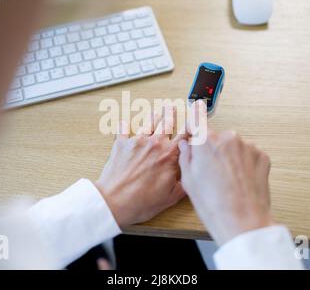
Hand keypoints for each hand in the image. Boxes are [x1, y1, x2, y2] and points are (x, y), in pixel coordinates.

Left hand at [95, 109, 185, 227]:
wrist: (114, 202)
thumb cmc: (140, 202)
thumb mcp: (170, 197)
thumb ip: (184, 184)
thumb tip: (191, 178)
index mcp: (169, 156)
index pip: (185, 136)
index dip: (192, 126)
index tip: (195, 119)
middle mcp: (154, 144)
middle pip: (166, 123)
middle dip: (171, 114)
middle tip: (172, 107)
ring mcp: (137, 142)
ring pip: (148, 123)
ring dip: (154, 116)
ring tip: (156, 111)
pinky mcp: (121, 144)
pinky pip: (122, 130)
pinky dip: (123, 125)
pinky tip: (123, 121)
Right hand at [178, 112, 273, 244]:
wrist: (242, 221)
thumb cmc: (214, 205)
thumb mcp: (189, 180)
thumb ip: (186, 155)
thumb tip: (187, 145)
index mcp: (206, 142)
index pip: (198, 118)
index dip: (195, 115)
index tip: (196, 107)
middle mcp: (228, 138)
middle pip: (217, 137)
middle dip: (213, 149)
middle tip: (211, 172)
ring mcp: (247, 146)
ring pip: (234, 146)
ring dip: (230, 157)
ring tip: (227, 181)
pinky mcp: (262, 156)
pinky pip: (249, 155)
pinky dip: (244, 164)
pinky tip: (239, 181)